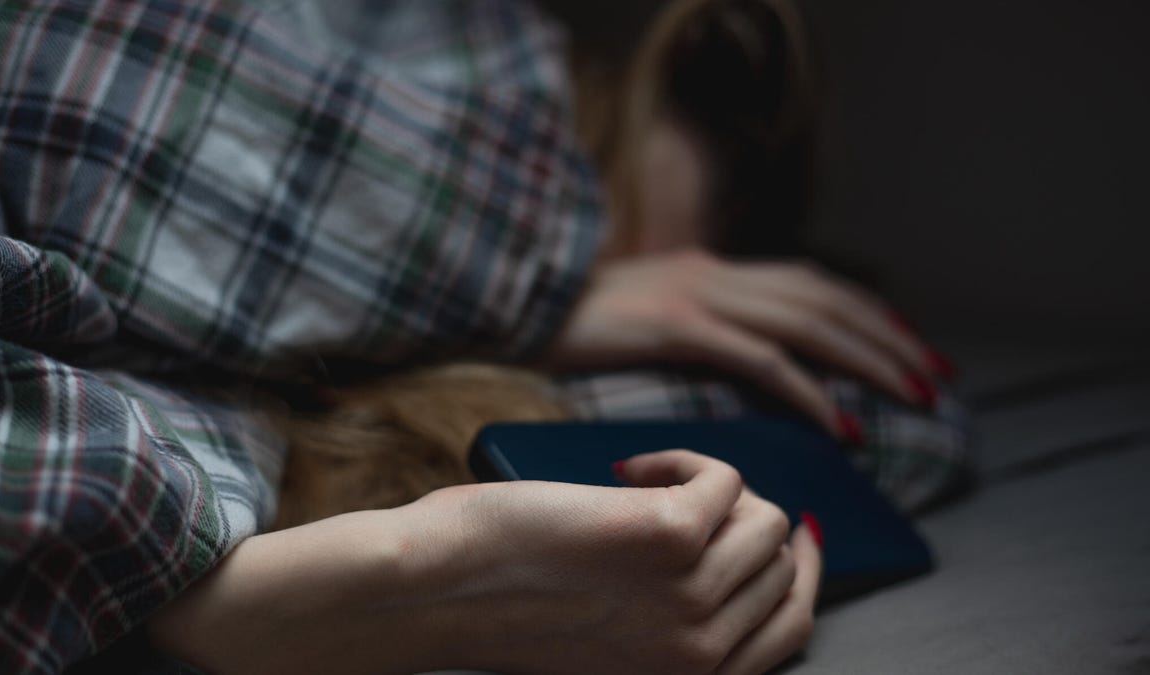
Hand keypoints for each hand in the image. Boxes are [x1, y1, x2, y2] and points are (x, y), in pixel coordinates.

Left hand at [412, 449, 821, 674]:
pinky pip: (721, 477)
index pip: (793, 624)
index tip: (796, 533)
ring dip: (710, 486)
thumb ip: (678, 615)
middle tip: (682, 497)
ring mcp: (690, 593)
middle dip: (742, 519)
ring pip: (762, 514)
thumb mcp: (613, 638)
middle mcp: (703, 649)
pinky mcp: (666, 534)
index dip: (800, 570)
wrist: (437, 590)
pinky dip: (681, 459)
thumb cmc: (507, 606)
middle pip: (781, 561)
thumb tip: (741, 546)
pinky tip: (627, 470)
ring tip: (642, 485)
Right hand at [546, 248, 943, 435]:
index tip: (906, 344)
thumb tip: (734, 349)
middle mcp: (716, 274)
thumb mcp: (643, 312)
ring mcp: (700, 296)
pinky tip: (841, 423)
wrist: (511, 302)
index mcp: (711, 270)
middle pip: (825, 299)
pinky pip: (764, 360)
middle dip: (887, 336)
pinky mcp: (680, 326)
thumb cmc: (568, 322)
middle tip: (934, 374)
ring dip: (868, 359)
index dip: (865, 311)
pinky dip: (811, 392)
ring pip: (810, 324)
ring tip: (911, 394)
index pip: (810, 284)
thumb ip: (692, 322)